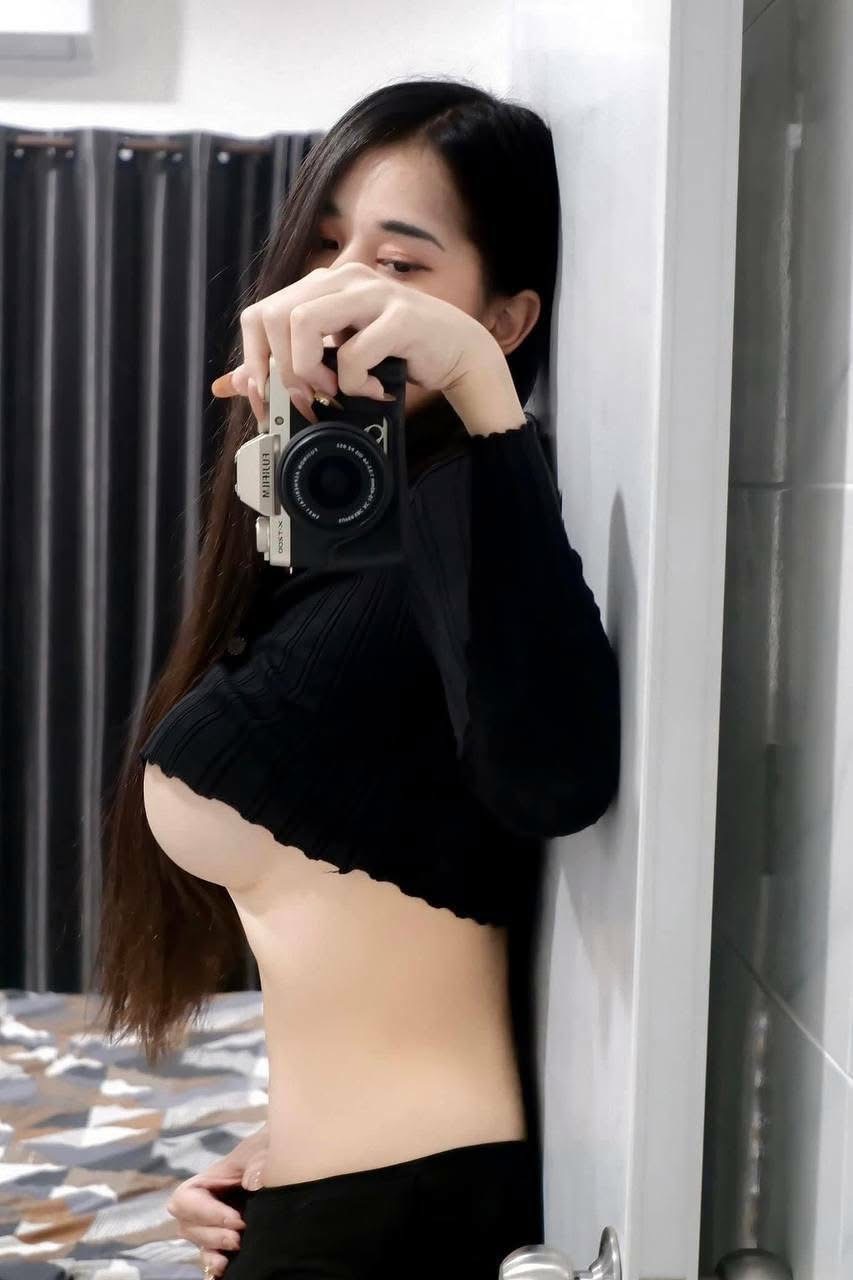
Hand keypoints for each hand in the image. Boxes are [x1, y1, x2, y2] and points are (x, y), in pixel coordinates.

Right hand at [165, 1132, 267, 1276]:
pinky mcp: (228, 1240)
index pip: (184, 1199)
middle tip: (239, 1236)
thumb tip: (252, 1182)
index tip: (235, 1217)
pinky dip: (215, 1264)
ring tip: (238, 1247)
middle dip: (212, 1234)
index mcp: (208, 1181)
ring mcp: (215, 1226)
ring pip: (200, 1243)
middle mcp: (206, 1206)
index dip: (204, 1212)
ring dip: (214, 1249)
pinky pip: (212, 1256)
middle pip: (188, 1226)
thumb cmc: (268, 1150)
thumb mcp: (264, 1148)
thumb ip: (258, 1161)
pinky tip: (226, 1268)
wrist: (287, 1162)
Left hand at [210, 261, 496, 428]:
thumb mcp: (333, 360)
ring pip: (304, 323)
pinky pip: (354, 352)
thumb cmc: (396, 355)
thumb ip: (285, 366)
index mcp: (321, 285)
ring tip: (335, 393)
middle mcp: (342, 279)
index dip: (254, 360)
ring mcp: (372, 294)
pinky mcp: (400, 316)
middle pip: (275, 316)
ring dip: (311, 371)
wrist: (460, 354)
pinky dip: (356, 382)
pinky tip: (372, 391)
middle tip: (305, 399)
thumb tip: (228, 385)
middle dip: (282, 370)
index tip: (269, 397)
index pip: (259, 314)